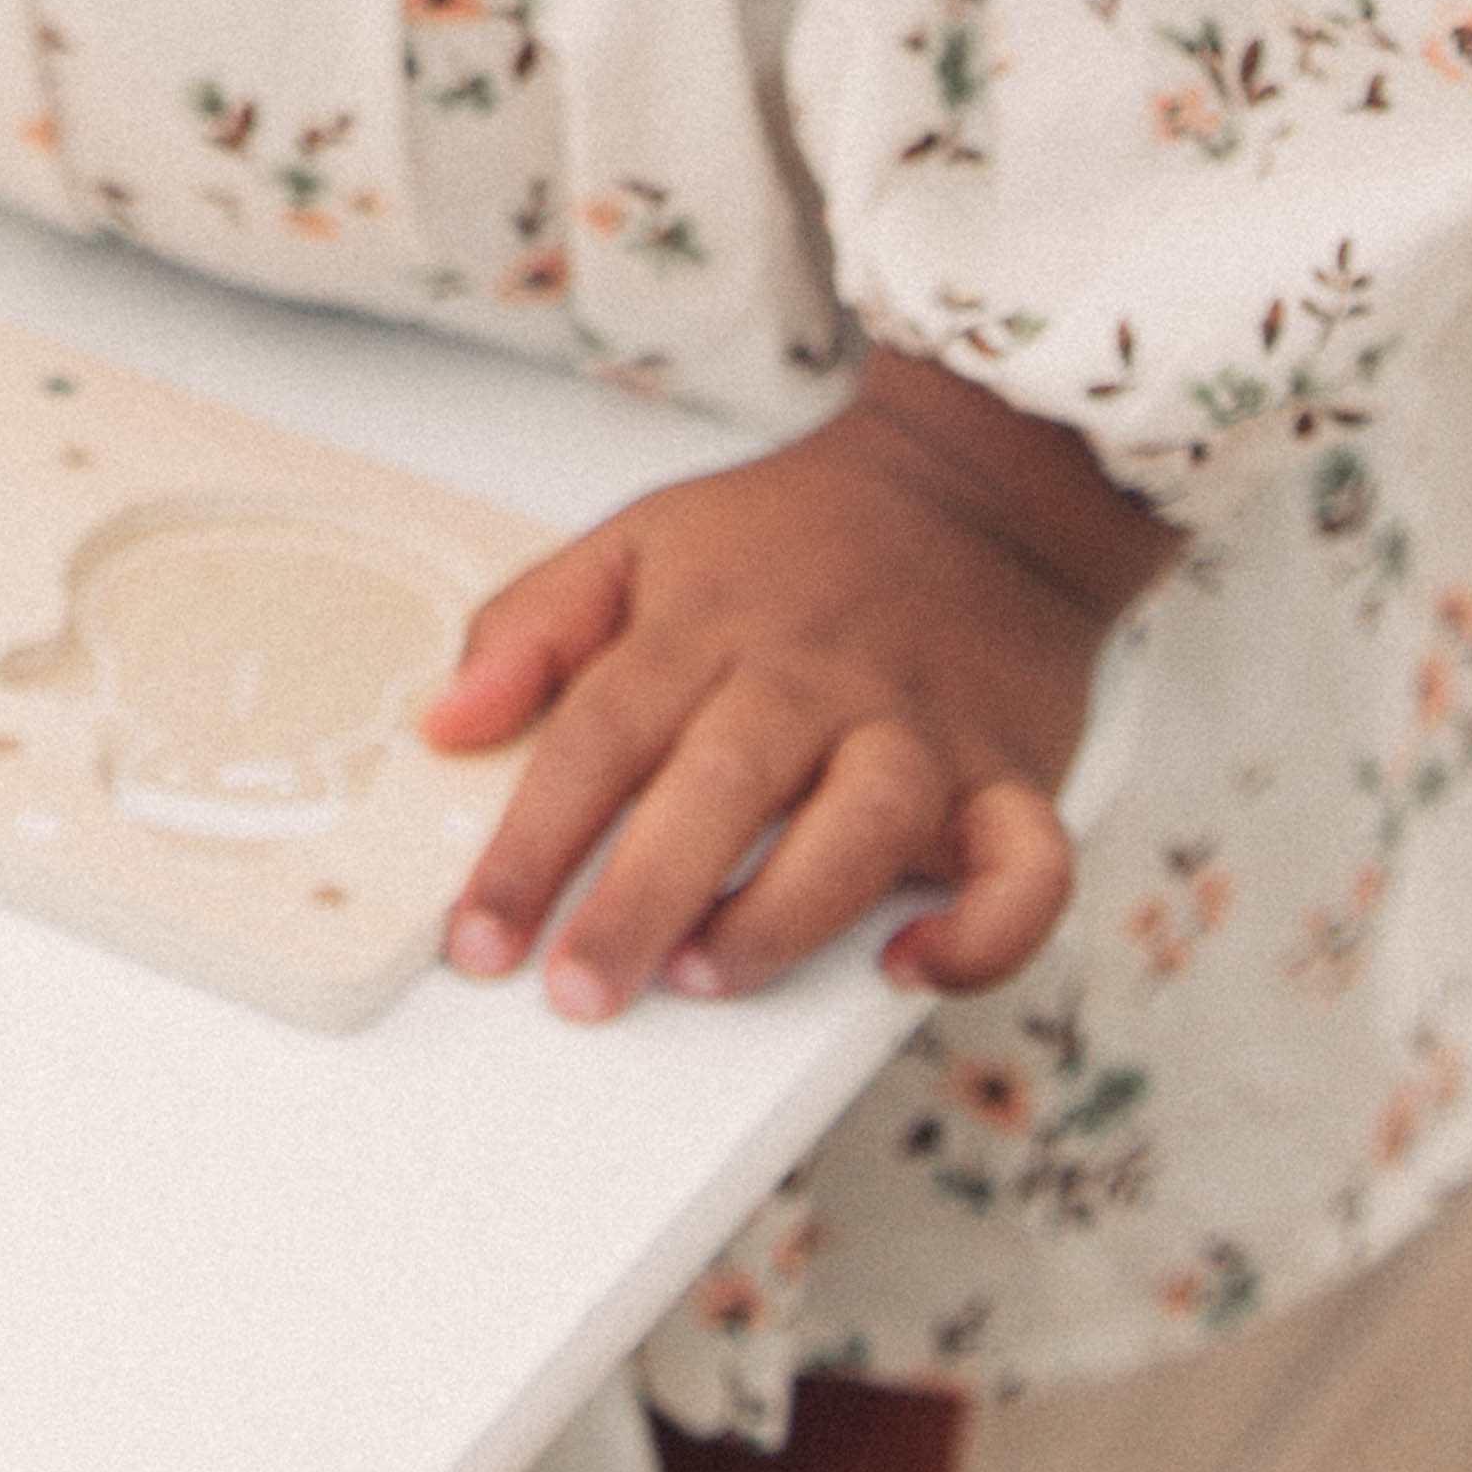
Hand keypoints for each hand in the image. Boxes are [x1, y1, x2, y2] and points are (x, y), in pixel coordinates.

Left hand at [423, 349, 1179, 1019]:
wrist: (970, 485)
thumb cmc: (791, 538)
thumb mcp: (641, 541)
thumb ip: (533, 625)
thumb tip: (445, 719)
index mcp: (710, 622)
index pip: (601, 732)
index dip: (531, 841)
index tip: (478, 937)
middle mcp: (813, 675)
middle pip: (722, 780)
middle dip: (642, 894)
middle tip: (578, 986)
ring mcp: (918, 726)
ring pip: (866, 824)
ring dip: (786, 911)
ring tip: (706, 974)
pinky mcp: (1011, 776)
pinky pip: (1026, 868)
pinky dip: (983, 931)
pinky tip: (910, 966)